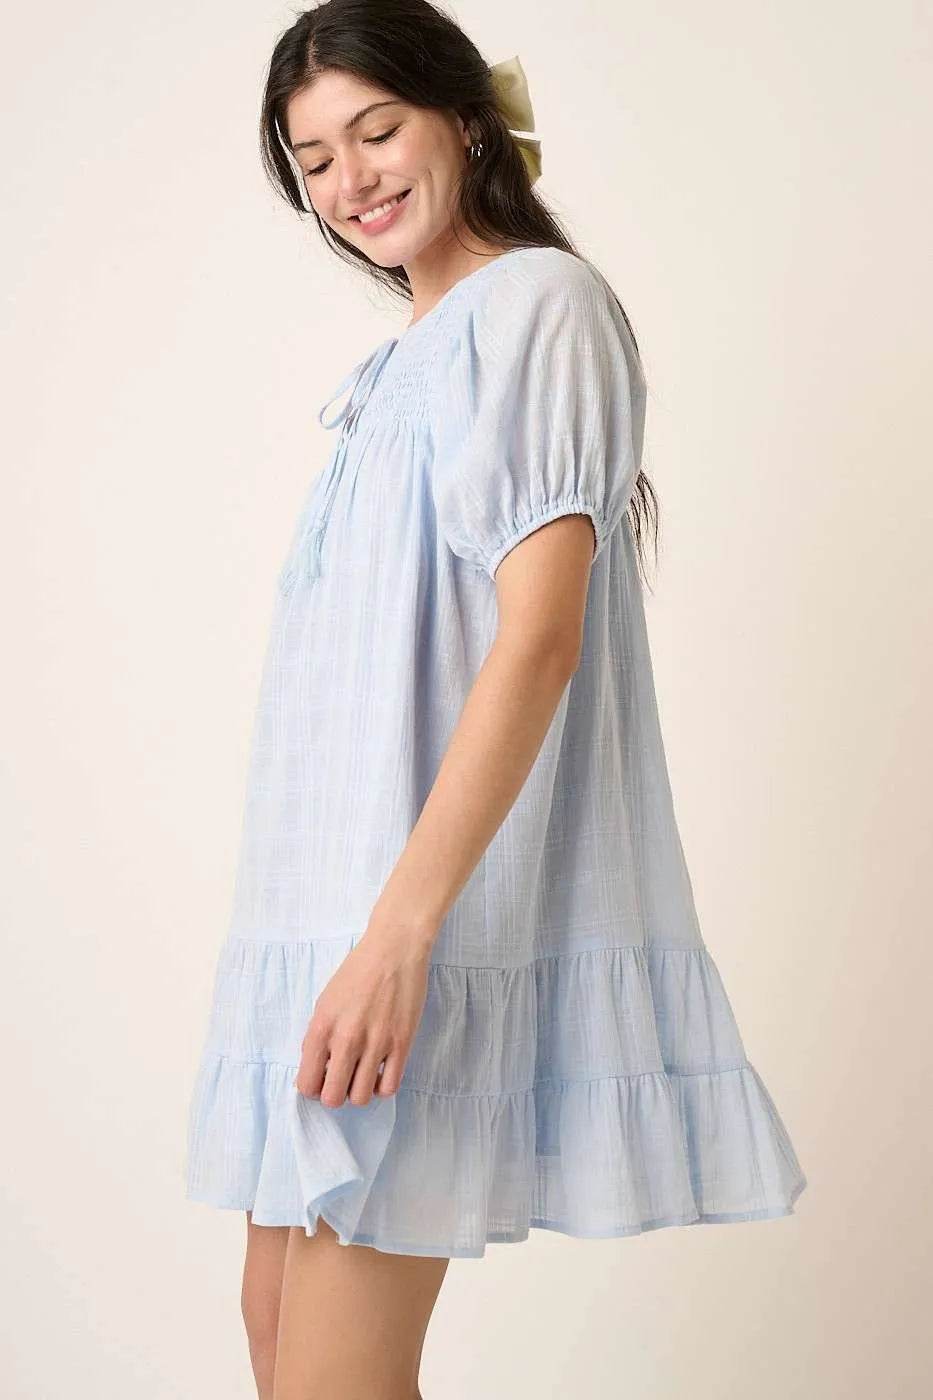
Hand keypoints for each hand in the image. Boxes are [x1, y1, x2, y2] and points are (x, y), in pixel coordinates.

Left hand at [293, 924, 432, 1107]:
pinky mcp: (402, 1044)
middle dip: (334, 1094)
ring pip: (361, 1098)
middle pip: (333, 1098)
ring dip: (358, 1092)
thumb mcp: (325, 1002)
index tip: (322, 1079)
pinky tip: (380, 1071)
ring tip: (362, 1074)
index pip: (307, 1084)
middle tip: (342, 1079)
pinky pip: (389, 1087)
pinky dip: (381, 1087)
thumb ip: (317, 1039)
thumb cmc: (356, 973)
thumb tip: (313, 1074)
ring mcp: (376, 1044)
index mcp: (322, 1028)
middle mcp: (346, 1040)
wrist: (394, 951)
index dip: (313, 1088)